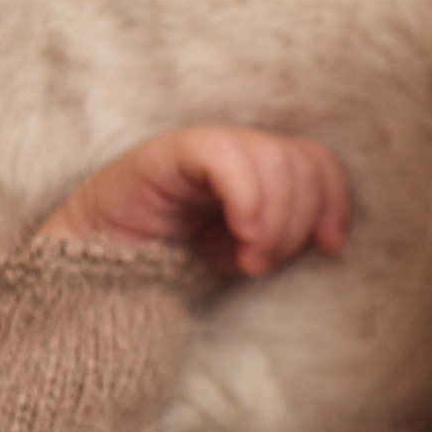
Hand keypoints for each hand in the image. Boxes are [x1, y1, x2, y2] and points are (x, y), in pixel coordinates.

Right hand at [35, 127, 350, 278]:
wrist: (95, 282)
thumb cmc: (172, 271)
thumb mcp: (242, 256)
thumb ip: (284, 236)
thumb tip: (335, 239)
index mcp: (256, 172)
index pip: (315, 159)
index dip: (333, 198)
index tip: (331, 246)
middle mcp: (233, 152)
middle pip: (299, 159)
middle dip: (296, 220)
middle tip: (264, 261)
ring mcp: (200, 149)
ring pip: (270, 157)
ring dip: (273, 219)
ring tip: (248, 259)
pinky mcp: (167, 153)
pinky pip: (224, 154)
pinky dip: (247, 197)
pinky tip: (240, 234)